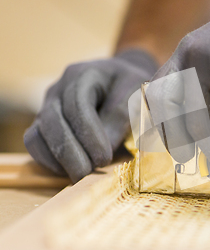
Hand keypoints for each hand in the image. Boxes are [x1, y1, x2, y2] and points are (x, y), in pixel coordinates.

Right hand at [24, 49, 157, 181]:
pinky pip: (35, 145)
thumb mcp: (135, 94)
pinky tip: (71, 171)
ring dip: (57, 159)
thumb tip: (105, 148)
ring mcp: (47, 107)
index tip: (104, 158)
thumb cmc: (130, 87)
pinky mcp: (44, 125)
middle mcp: (58, 90)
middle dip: (70, 152)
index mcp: (83, 75)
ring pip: (37, 135)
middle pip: (52, 121)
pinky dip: (49, 161)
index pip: (77, 105)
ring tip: (81, 175)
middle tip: (89, 172)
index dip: (88, 135)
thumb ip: (120, 117)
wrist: (119, 81)